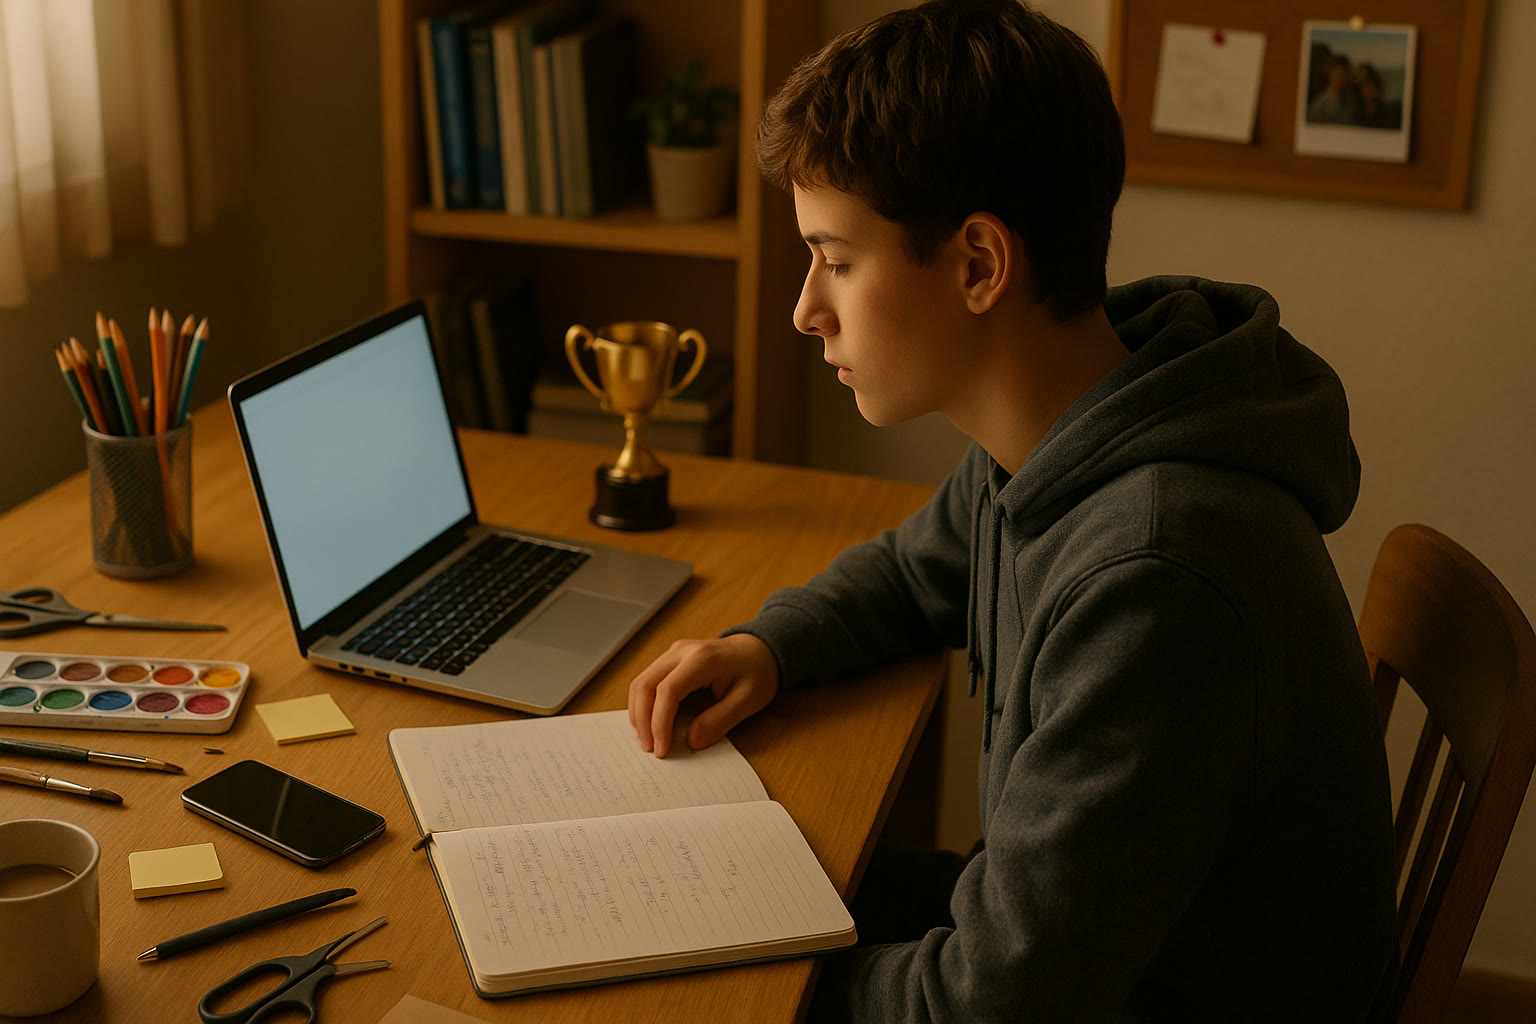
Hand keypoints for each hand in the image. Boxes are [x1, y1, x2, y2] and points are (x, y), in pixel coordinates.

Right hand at [628, 634, 779, 757]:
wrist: (760, 649)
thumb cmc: (757, 672)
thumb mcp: (748, 700)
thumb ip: (720, 720)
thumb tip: (692, 741)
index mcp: (702, 658)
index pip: (668, 690)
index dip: (660, 722)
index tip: (662, 749)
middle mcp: (682, 651)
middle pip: (646, 684)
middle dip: (643, 720)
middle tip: (649, 749)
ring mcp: (674, 652)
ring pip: (641, 682)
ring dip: (639, 712)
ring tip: (647, 739)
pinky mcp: (671, 659)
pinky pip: (647, 680)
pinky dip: (643, 703)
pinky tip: (649, 722)